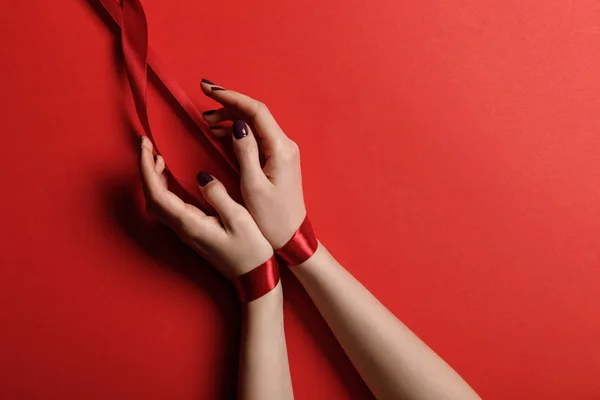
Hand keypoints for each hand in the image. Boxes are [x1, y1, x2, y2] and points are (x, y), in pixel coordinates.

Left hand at [139, 136, 272, 278]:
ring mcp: (185, 231)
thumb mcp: (240, 219)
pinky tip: (168, 177)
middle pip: (151, 197)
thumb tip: (201, 176)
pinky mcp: (191, 230)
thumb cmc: (251, 251)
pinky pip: (167, 206)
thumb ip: (219, 196)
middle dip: (144, 169)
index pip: (157, 193)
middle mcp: (182, 228)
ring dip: (152, 178)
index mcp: (190, 224)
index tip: (145, 146)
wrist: (253, 277)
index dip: (146, 168)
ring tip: (156, 156)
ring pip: (157, 202)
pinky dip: (162, 187)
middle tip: (147, 145)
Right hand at [200, 80, 306, 248]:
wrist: (290, 238)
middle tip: (203, 104)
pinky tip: (221, 134)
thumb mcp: (253, 187)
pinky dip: (238, 132)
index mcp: (280, 149)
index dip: (231, 97)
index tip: (207, 89)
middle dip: (229, 105)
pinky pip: (257, 137)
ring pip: (255, 124)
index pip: (256, 111)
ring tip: (207, 122)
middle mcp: (285, 146)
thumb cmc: (271, 219)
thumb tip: (238, 126)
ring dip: (231, 119)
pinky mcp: (278, 160)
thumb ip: (245, 153)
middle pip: (256, 114)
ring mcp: (283, 152)